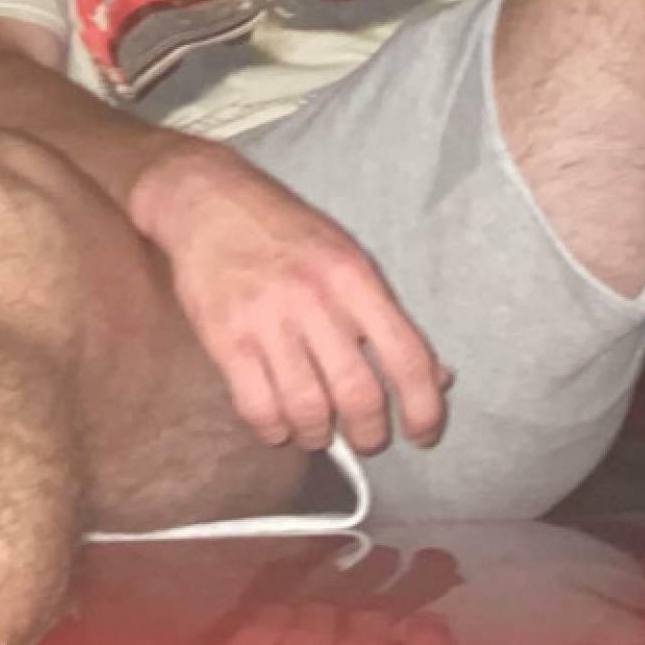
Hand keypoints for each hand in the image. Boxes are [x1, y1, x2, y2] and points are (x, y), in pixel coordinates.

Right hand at [129, 141, 446, 454]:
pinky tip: (278, 425)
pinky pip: (257, 407)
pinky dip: (273, 430)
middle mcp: (315, 300)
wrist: (209, 203)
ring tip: (318, 433)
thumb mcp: (348, 257)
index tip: (423, 435)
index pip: (407, 357)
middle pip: (358, 393)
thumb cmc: (286, 232)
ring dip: (318, 435)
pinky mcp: (226, 339)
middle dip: (369, 434)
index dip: (424, 409)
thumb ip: (386, 317)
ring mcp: (267, 321)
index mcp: (354, 278)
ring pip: (308, 408)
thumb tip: (436, 376)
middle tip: (367, 440)